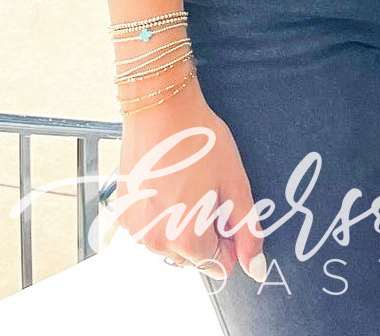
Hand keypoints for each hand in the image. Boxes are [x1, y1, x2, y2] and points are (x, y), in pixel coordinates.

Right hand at [114, 79, 266, 280]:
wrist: (161, 110)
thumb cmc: (200, 141)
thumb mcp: (235, 183)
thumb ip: (247, 230)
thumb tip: (256, 269)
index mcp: (187, 239)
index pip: (219, 263)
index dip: (229, 237)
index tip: (227, 207)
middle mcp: (156, 242)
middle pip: (193, 256)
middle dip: (205, 231)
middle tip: (207, 190)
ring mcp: (136, 229)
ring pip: (170, 243)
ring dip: (181, 224)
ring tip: (186, 184)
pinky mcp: (123, 214)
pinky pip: (150, 228)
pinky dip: (161, 214)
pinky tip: (167, 183)